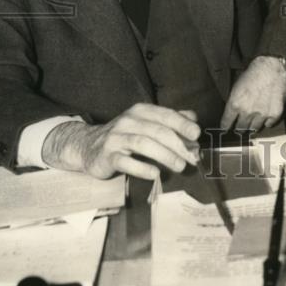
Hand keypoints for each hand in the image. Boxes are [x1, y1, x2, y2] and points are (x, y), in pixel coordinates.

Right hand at [41, 103, 200, 180]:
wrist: (89, 147)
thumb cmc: (125, 136)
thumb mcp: (147, 124)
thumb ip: (170, 121)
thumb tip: (194, 120)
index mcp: (141, 111)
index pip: (165, 115)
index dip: (182, 124)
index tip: (197, 134)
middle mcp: (129, 121)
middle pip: (157, 131)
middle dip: (177, 145)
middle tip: (192, 158)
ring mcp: (116, 138)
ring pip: (143, 144)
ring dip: (164, 155)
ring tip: (179, 166)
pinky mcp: (107, 156)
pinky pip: (126, 162)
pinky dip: (142, 167)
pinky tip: (155, 174)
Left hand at [220, 56, 285, 132]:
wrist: (271, 67)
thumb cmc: (253, 73)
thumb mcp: (236, 86)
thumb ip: (233, 102)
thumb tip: (231, 115)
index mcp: (235, 104)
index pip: (226, 124)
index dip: (226, 127)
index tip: (227, 128)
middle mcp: (247, 111)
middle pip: (240, 129)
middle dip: (240, 127)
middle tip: (242, 124)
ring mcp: (261, 114)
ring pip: (254, 129)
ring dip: (253, 125)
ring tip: (254, 119)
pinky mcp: (274, 114)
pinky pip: (269, 124)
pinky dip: (267, 121)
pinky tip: (266, 114)